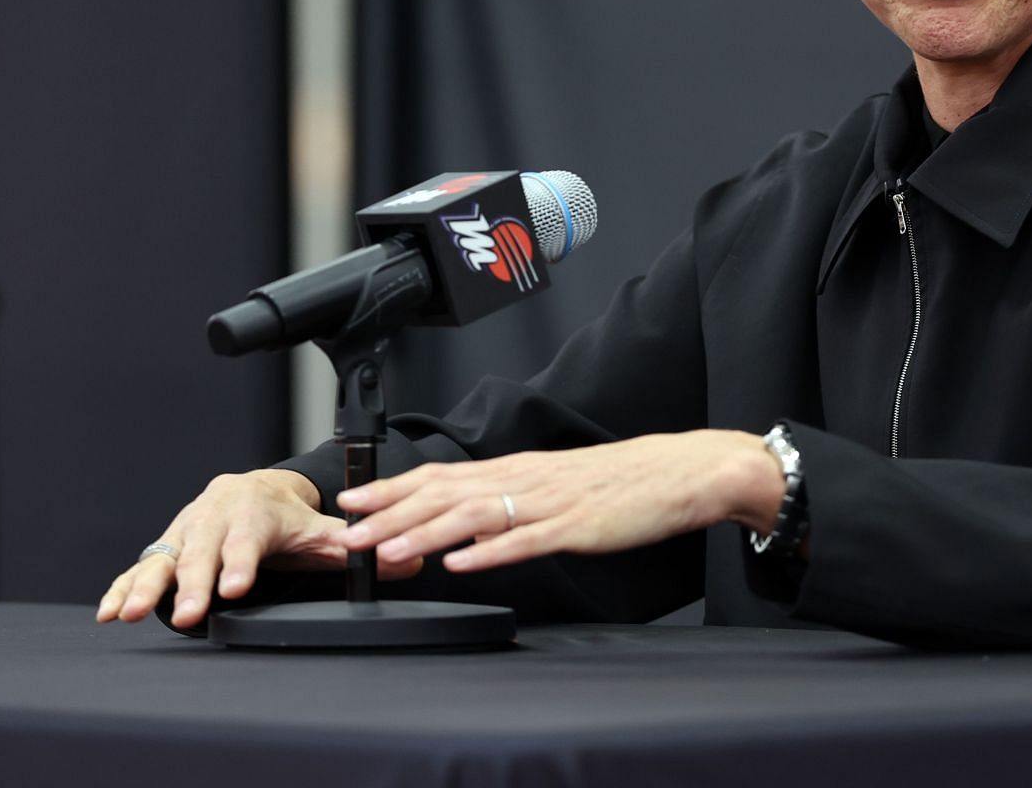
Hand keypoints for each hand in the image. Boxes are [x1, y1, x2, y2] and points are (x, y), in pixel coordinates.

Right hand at [94, 468, 423, 629]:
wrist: (250, 490)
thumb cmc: (284, 516)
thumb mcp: (319, 529)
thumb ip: (353, 547)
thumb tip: (408, 560)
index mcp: (255, 515)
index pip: (249, 541)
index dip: (241, 564)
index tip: (237, 587)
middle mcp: (216, 521)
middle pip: (202, 552)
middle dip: (193, 582)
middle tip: (190, 613)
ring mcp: (186, 534)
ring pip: (165, 559)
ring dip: (146, 586)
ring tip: (131, 613)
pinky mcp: (165, 548)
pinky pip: (140, 567)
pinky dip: (122, 587)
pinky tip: (109, 611)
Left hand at [336, 431, 784, 574]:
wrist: (683, 471)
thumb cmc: (625, 481)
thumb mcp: (560, 483)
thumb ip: (515, 498)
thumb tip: (468, 523)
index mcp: (521, 468)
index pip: (445, 475)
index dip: (394, 487)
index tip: (352, 499)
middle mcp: (528, 478)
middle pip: (448, 492)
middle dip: (393, 511)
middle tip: (348, 529)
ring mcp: (552, 502)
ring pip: (477, 515)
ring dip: (428, 532)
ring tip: (388, 548)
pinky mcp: (578, 527)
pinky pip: (527, 540)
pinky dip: (491, 551)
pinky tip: (462, 563)